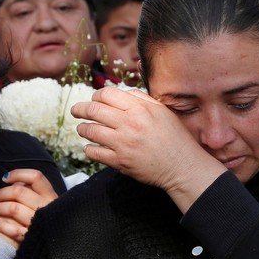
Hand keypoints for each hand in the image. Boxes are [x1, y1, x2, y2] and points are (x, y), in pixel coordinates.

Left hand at [0, 169, 58, 246]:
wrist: (50, 250)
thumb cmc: (44, 222)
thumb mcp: (45, 204)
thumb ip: (33, 193)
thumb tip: (14, 182)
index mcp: (51, 196)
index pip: (36, 177)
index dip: (18, 174)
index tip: (4, 178)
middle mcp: (47, 207)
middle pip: (19, 191)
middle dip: (0, 192)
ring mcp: (40, 223)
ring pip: (14, 208)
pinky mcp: (33, 237)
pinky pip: (16, 230)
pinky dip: (4, 226)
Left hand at [71, 86, 224, 211]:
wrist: (182, 167)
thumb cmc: (175, 138)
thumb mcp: (162, 111)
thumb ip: (141, 99)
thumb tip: (121, 92)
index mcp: (140, 109)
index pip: (107, 94)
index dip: (96, 96)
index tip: (93, 100)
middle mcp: (129, 124)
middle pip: (93, 110)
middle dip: (80, 109)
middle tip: (76, 111)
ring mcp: (123, 143)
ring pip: (90, 131)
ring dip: (83, 129)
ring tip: (82, 129)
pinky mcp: (120, 162)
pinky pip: (94, 153)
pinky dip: (88, 149)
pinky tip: (90, 147)